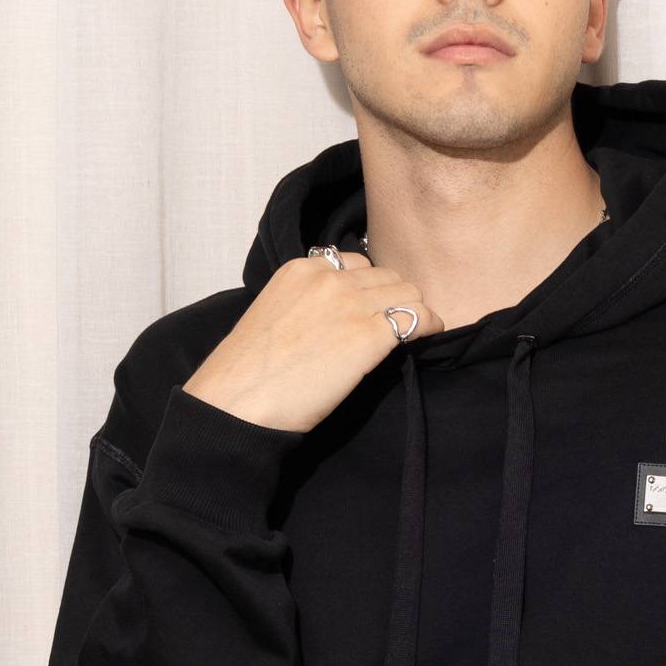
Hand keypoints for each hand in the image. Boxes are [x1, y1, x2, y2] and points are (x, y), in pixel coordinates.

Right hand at [183, 249, 445, 433]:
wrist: (236, 401)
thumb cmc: (249, 374)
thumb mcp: (276, 317)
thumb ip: (307, 306)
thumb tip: (337, 321)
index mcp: (300, 269)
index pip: (355, 263)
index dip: (369, 287)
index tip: (370, 309)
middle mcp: (329, 278)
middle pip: (387, 276)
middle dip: (394, 298)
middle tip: (396, 326)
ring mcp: (351, 304)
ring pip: (408, 292)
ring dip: (414, 312)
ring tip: (412, 335)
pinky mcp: (370, 336)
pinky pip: (418, 318)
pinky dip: (429, 327)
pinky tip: (427, 342)